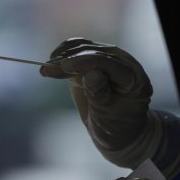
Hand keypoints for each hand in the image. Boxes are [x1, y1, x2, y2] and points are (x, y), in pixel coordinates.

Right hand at [40, 38, 158, 167]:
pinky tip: (53, 60)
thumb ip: (100, 93)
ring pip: (85, 47)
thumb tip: (91, 72)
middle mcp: (123, 64)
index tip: (64, 66)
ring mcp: (108, 60)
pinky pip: (79, 50)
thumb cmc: (115, 126)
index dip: (86, 61)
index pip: (109, 62)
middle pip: (95, 51)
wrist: (115, 131)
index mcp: (134, 78)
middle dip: (70, 59)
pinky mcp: (94, 61)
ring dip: (64, 55)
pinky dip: (65, 53)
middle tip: (47, 69)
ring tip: (46, 68)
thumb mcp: (107, 115)